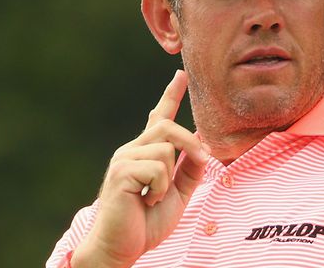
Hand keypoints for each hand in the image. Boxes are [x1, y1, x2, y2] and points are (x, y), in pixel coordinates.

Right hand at [72, 70, 208, 267]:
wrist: (120, 247)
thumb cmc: (145, 223)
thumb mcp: (177, 195)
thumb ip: (189, 170)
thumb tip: (201, 145)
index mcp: (144, 153)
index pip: (159, 118)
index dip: (170, 96)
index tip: (180, 75)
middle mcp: (131, 150)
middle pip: (167, 126)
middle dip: (189, 143)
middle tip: (203, 159)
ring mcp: (124, 158)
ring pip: (165, 148)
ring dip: (169, 178)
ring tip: (154, 197)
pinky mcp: (121, 171)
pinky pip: (158, 167)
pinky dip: (161, 188)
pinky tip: (146, 200)